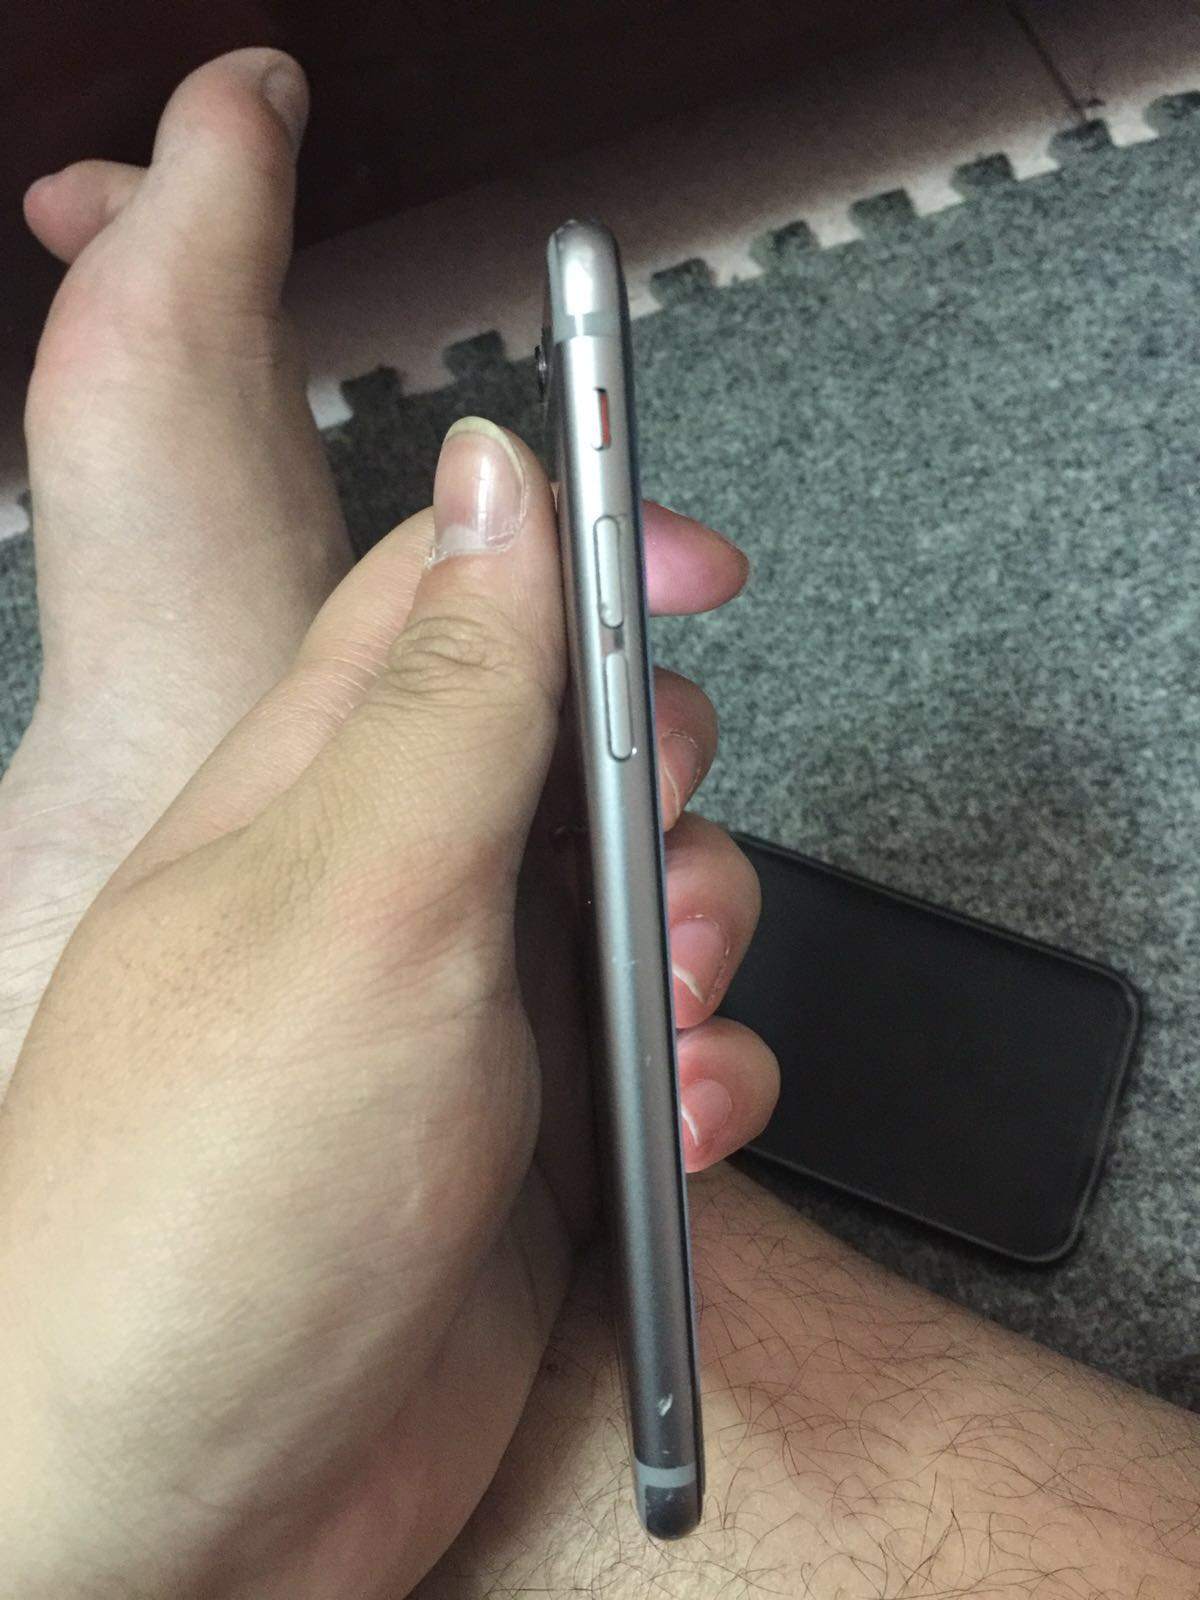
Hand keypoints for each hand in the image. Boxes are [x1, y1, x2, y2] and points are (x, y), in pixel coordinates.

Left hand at [1, 404, 775, 1596]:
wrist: (193, 1506)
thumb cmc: (208, 1204)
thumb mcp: (357, 900)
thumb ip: (451, 689)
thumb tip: (498, 480)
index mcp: (327, 786)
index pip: (465, 588)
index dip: (587, 548)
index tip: (694, 564)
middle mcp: (403, 882)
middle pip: (589, 743)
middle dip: (666, 786)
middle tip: (657, 862)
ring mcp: (477, 1009)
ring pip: (655, 898)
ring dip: (705, 949)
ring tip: (665, 1039)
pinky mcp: (544, 1128)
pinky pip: (676, 1050)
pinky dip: (708, 1080)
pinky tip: (677, 1133)